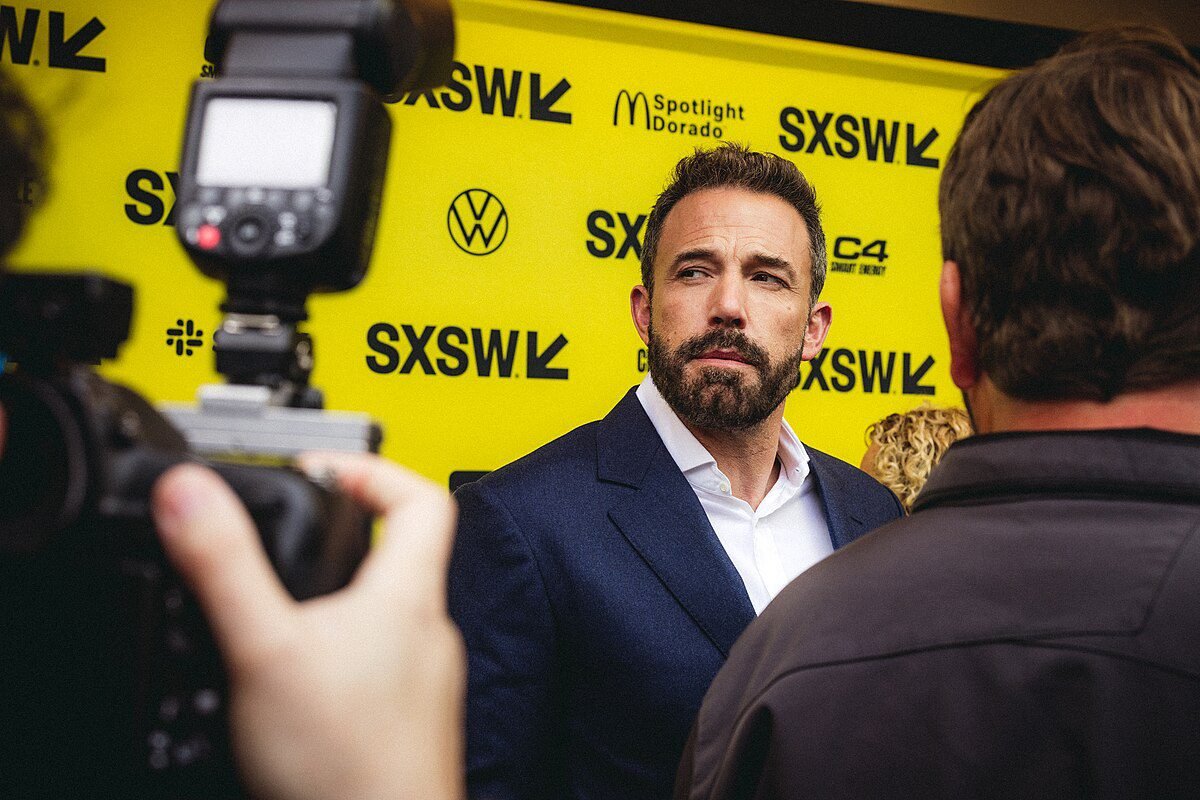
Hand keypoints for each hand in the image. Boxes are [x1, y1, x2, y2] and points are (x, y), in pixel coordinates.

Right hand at [152, 454, 464, 799]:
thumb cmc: (346, 769)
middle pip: (402, 552)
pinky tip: (295, 680)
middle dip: (341, 535)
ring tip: (279, 606)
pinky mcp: (407, 720)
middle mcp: (428, 632)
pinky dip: (339, 653)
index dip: (373, 470)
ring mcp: (424, 679)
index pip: (423, 497)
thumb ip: (225, 568)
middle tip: (289, 529)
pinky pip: (379, 663)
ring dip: (337, 598)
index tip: (323, 470)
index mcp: (408, 597)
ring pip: (386, 612)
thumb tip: (191, 493)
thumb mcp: (264, 651)